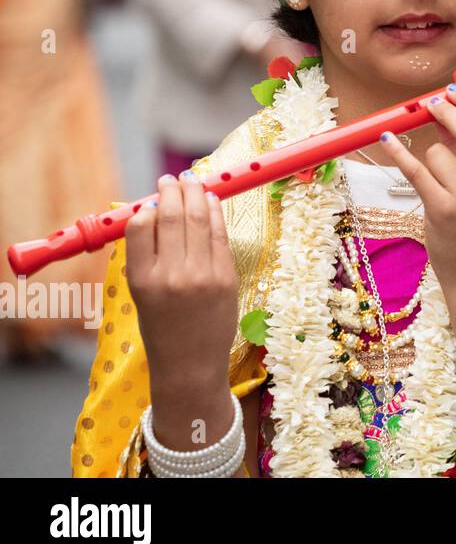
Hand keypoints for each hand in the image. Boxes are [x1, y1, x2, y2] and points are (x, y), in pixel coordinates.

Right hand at [125, 173, 238, 438]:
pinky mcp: (226, 277)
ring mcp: (202, 275)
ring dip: (196, 194)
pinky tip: (212, 201)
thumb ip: (146, 256)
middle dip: (173, 191)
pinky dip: (215, 213)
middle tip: (172, 179)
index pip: (140, 227)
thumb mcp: (141, 293)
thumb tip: (155, 212)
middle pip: (172, 217)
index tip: (153, 197)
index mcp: (141, 279)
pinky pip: (220, 235)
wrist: (190, 364)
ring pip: (199, 220)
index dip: (148, 206)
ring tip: (192, 181)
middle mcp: (171, 275)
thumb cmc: (162, 327)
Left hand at [378, 85, 455, 289]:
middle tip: (432, 104)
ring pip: (438, 152)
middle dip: (447, 110)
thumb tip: (446, 108)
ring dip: (429, 154)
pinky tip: (387, 139)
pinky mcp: (442, 210)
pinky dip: (398, 151)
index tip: (454, 91)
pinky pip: (415, 170)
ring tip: (435, 176)